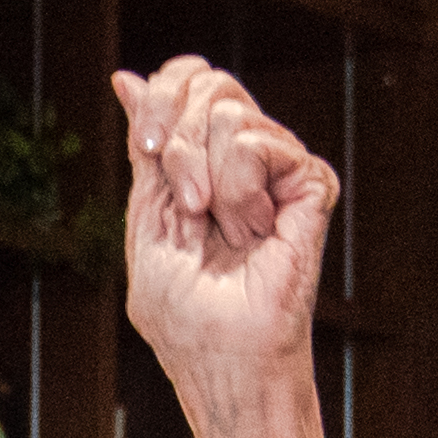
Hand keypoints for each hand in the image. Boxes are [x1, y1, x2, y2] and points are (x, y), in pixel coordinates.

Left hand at [106, 57, 333, 410]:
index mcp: (206, 156)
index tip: (147, 148)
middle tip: (187, 206)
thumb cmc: (184, 312)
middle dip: (176, 142)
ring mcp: (282, 165)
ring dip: (206, 180)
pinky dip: (238, 192)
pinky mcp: (311, 181)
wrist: (225, 360)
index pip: (189, 77)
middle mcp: (247, 152)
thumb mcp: (147, 219)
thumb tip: (126, 77)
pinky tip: (253, 231)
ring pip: (229, 111)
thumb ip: (144, 150)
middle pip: (208, 83)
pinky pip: (258, 144)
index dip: (162, 95)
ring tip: (224, 231)